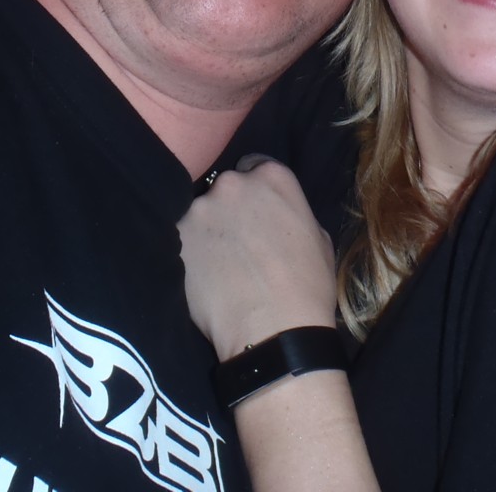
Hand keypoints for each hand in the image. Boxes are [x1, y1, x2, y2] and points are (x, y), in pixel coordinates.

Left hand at [178, 157, 337, 359]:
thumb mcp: (318, 238)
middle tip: (236, 243)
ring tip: (217, 266)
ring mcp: (201, 208)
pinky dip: (188, 253)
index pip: (254, 166)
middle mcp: (233, 183)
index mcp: (273, 177)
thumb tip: (278, 216)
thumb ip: (292, 213)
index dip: (254, 191)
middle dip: (229, 209)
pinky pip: (181, 239)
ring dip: (206, 232)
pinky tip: (202, 277)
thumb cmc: (307, 287)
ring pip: (200, 214)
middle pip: (224, 188)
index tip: (254, 212)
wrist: (273, 329)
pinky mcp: (177, 237)